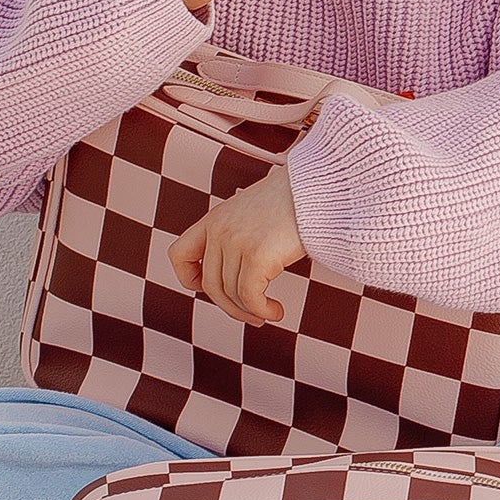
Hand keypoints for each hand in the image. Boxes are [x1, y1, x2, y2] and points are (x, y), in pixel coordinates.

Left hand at [170, 168, 305, 326]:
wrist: (319, 184)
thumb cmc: (297, 196)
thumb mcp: (255, 210)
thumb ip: (241, 232)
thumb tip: (244, 265)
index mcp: (215, 218)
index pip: (179, 254)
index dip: (189, 278)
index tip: (208, 287)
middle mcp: (220, 230)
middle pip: (211, 285)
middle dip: (230, 307)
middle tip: (250, 314)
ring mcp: (236, 242)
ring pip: (231, 294)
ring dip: (250, 311)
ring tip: (269, 312)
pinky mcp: (257, 255)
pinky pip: (251, 297)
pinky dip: (262, 310)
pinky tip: (275, 310)